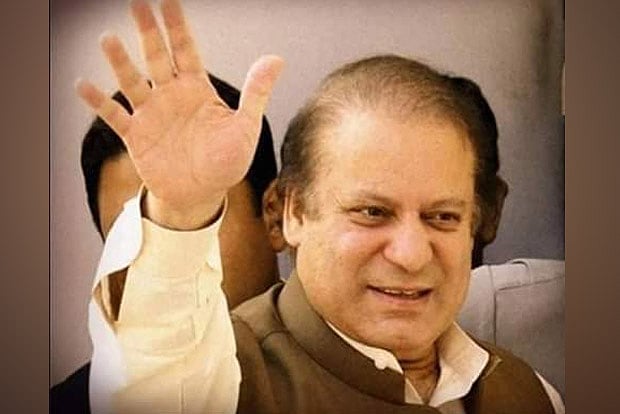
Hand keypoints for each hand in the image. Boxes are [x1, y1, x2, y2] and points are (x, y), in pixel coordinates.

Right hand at [76, 0, 283, 228]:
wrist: (202, 195)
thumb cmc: (227, 161)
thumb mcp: (246, 127)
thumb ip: (256, 92)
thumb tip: (276, 58)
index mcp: (197, 89)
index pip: (186, 49)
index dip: (177, 25)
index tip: (167, 0)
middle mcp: (171, 95)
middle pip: (156, 56)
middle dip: (148, 31)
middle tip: (137, 3)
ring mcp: (151, 114)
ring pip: (132, 81)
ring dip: (120, 62)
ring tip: (108, 39)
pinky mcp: (136, 136)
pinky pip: (114, 116)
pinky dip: (99, 103)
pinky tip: (84, 85)